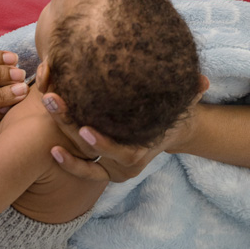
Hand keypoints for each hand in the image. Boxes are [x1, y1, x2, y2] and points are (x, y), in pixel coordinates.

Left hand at [43, 75, 208, 182]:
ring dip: (61, 136)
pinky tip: (50, 145)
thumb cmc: (173, 113)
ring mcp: (111, 167)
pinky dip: (66, 159)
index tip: (85, 129)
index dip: (104, 144)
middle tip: (53, 102)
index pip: (123, 154)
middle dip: (70, 128)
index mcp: (143, 152)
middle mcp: (125, 165)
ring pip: (83, 159)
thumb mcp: (183, 104)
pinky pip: (81, 168)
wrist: (167, 131)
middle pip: (93, 152)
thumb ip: (191, 93)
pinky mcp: (99, 165)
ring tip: (45, 108)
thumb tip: (203, 81)